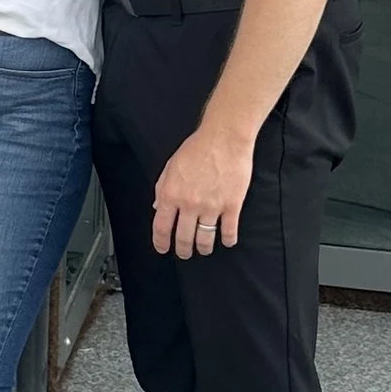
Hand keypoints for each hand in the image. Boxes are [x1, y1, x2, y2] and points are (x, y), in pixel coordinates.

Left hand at [152, 122, 252, 256]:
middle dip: (183, 250)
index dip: (161, 243)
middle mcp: (189, 204)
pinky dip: (227, 239)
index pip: (162, 227)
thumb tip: (158, 207)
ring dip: (204, 248)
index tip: (163, 249)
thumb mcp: (171, 166)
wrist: (224, 138)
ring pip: (205, 239)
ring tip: (204, 249)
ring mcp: (211, 206)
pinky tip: (226, 241)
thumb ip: (162, 188)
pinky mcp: (232, 205)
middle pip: (184, 238)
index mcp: (171, 194)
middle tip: (185, 253)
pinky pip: (229, 231)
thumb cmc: (198, 148)